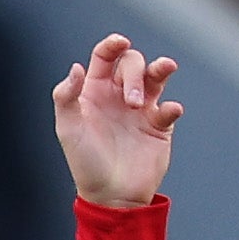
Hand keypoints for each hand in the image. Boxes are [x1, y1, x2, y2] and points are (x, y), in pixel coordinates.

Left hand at [53, 33, 180, 208]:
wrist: (111, 197)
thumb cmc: (85, 163)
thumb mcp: (68, 129)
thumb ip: (66, 97)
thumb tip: (76, 67)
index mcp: (95, 90)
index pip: (105, 56)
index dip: (113, 43)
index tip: (121, 42)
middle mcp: (118, 94)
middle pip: (132, 62)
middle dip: (135, 75)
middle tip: (132, 103)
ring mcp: (141, 109)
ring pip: (156, 75)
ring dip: (159, 72)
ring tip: (162, 75)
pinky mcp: (159, 126)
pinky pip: (170, 108)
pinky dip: (172, 106)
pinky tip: (170, 111)